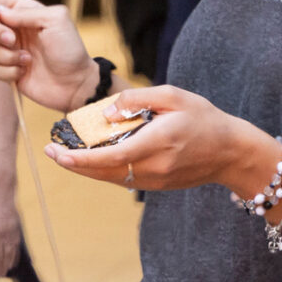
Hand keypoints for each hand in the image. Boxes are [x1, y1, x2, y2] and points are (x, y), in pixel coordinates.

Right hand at [0, 0, 103, 112]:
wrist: (74, 83)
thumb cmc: (69, 49)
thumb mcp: (55, 20)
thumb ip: (26, 12)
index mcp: (23, 10)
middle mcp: (12, 27)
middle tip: (13, 40)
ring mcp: (7, 49)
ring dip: (4, 55)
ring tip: (27, 59)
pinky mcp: (6, 70)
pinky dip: (7, 71)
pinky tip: (24, 71)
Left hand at [42, 85, 275, 194]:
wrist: (231, 152)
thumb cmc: (204, 118)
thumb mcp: (174, 96)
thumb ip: (138, 100)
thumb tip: (106, 114)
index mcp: (158, 143)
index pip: (110, 157)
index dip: (80, 159)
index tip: (57, 153)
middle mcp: (154, 167)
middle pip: (103, 172)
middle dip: (73, 164)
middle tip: (50, 151)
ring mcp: (155, 181)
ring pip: (111, 178)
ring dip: (86, 169)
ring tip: (64, 154)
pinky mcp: (156, 186)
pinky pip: (123, 179)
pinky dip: (104, 170)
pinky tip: (92, 158)